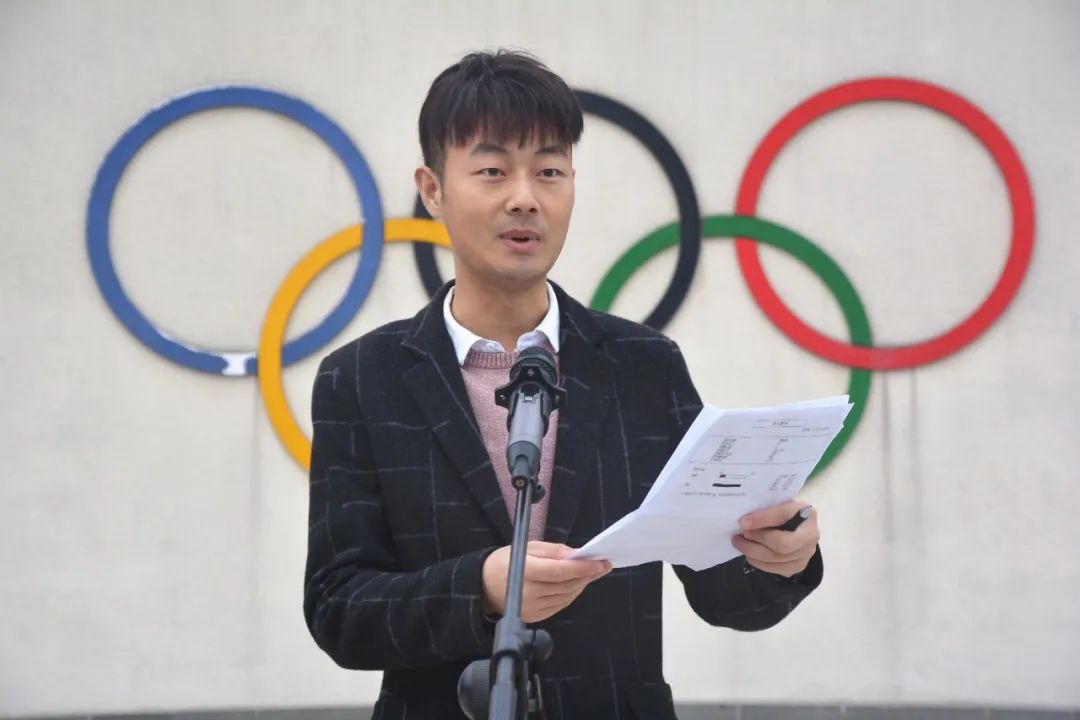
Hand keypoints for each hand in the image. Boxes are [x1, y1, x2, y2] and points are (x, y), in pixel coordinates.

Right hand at [481, 541, 611, 622]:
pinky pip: (560, 605)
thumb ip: (552, 551)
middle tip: (602, 565)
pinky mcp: (535, 617)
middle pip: (567, 585)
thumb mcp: (526, 547)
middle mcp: (530, 593)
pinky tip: (576, 584)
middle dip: (587, 575)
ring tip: (590, 573)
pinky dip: (571, 594)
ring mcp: (533, 608)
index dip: (583, 568)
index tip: (602, 563)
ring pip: (567, 596)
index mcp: (527, 572)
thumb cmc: (505, 561)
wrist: (483, 586)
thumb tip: (575, 554)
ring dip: (581, 584)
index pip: (561, 571)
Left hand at [732, 500, 819, 577]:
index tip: (743, 523)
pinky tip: (750, 555)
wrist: (797, 527)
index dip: (762, 519)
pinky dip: (759, 563)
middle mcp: (811, 533)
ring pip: (778, 559)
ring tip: (739, 544)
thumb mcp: (777, 504)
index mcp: (806, 511)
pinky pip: (777, 569)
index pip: (783, 515)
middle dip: (757, 540)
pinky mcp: (800, 565)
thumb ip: (766, 508)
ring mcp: (807, 552)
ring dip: (753, 552)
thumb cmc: (782, 512)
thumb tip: (743, 521)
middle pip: (783, 544)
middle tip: (739, 536)